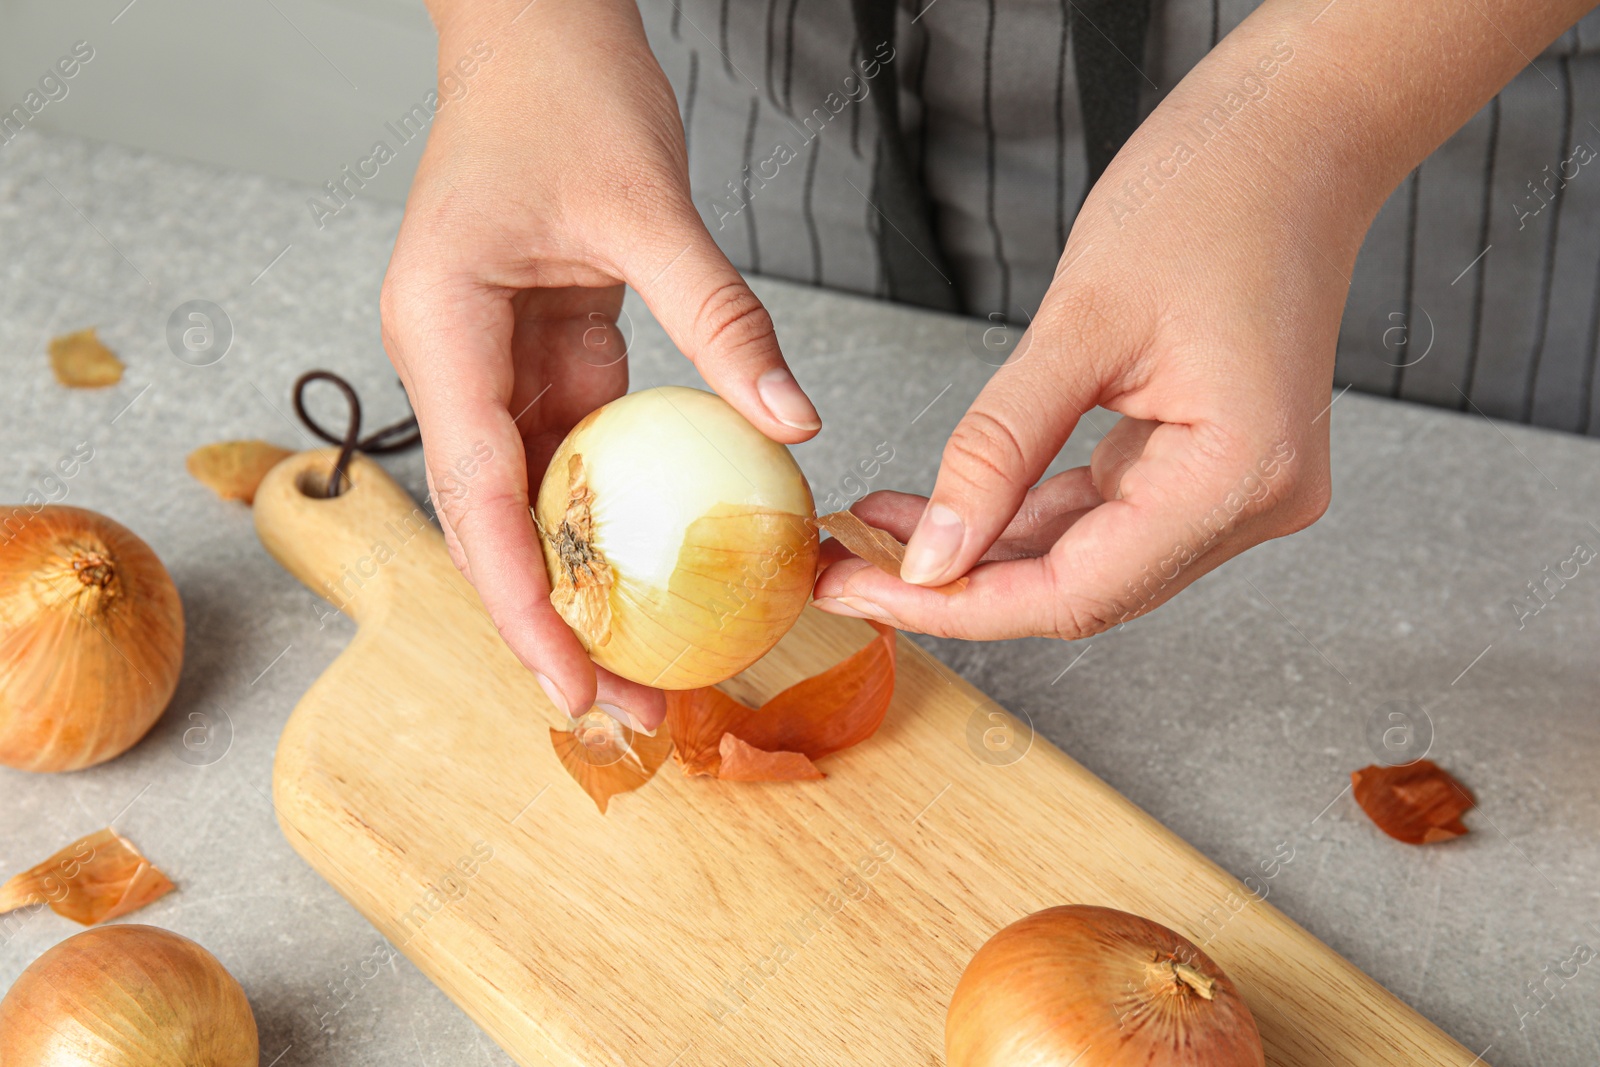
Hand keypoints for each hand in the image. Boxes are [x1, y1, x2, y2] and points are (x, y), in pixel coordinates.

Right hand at [381, 0, 819, 727]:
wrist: (536, 33)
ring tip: (655, 657)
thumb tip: (794, 427)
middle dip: (554, 621)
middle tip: (630, 705)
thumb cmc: (565, 92)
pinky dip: (620, 512)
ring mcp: (493, 362)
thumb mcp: (650, 206)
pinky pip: (578, 451)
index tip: (573, 680)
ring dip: (588, 580)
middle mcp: (454, 360)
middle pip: (496, 521)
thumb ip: (720, 319)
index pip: (475, 491)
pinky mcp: (541, 354)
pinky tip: (667, 564)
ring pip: (534, 500)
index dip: (521, 600)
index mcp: (442, 328)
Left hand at [814, 19, 1351, 638]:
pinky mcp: (1211, 463)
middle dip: (961, 586)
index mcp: (1238, 477)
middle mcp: (1254, 502)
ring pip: (1086, 558)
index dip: (962, 605)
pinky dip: (1024, 513)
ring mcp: (1237, 488)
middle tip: (851, 571)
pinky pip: (1104, 513)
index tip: (867, 592)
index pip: (1077, 591)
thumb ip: (999, 448)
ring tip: (881, 533)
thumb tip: (933, 553)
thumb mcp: (1080, 324)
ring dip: (984, 552)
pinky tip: (948, 505)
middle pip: (1081, 588)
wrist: (1293, 137)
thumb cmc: (1209, 196)